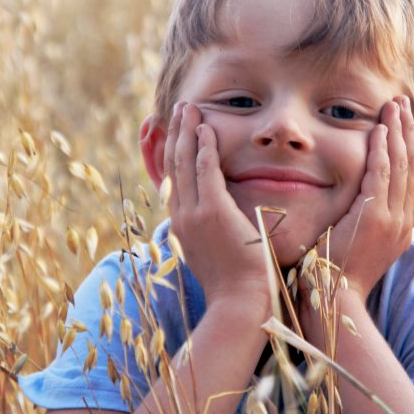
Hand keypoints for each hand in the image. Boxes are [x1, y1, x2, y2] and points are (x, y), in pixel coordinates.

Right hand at [163, 102, 271, 309]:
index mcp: (184, 228)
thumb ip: (219, 236)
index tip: (177, 133)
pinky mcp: (213, 212)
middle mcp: (182, 218)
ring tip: (189, 108)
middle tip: (180, 109)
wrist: (240, 304)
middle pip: (173, 166)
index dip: (174, 153)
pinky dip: (204, 147)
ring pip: (184, 163)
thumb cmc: (239, 286)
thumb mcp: (220, 257)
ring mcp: (194, 214)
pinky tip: (206, 128)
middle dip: (175, 134)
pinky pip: (205, 171)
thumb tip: (225, 228)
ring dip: (186, 132)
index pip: (174, 181)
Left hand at [322, 96, 413, 299]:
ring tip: (394, 107)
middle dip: (408, 131)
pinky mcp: (375, 218)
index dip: (412, 147)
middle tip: (403, 104)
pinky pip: (382, 175)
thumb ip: (362, 219)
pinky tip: (379, 130)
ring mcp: (392, 220)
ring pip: (401, 166)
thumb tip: (354, 201)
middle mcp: (403, 221)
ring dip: (397, 132)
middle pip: (413, 166)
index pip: (413, 177)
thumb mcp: (357, 243)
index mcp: (402, 226)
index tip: (407, 123)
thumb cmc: (336, 273)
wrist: (335, 299)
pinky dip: (382, 150)